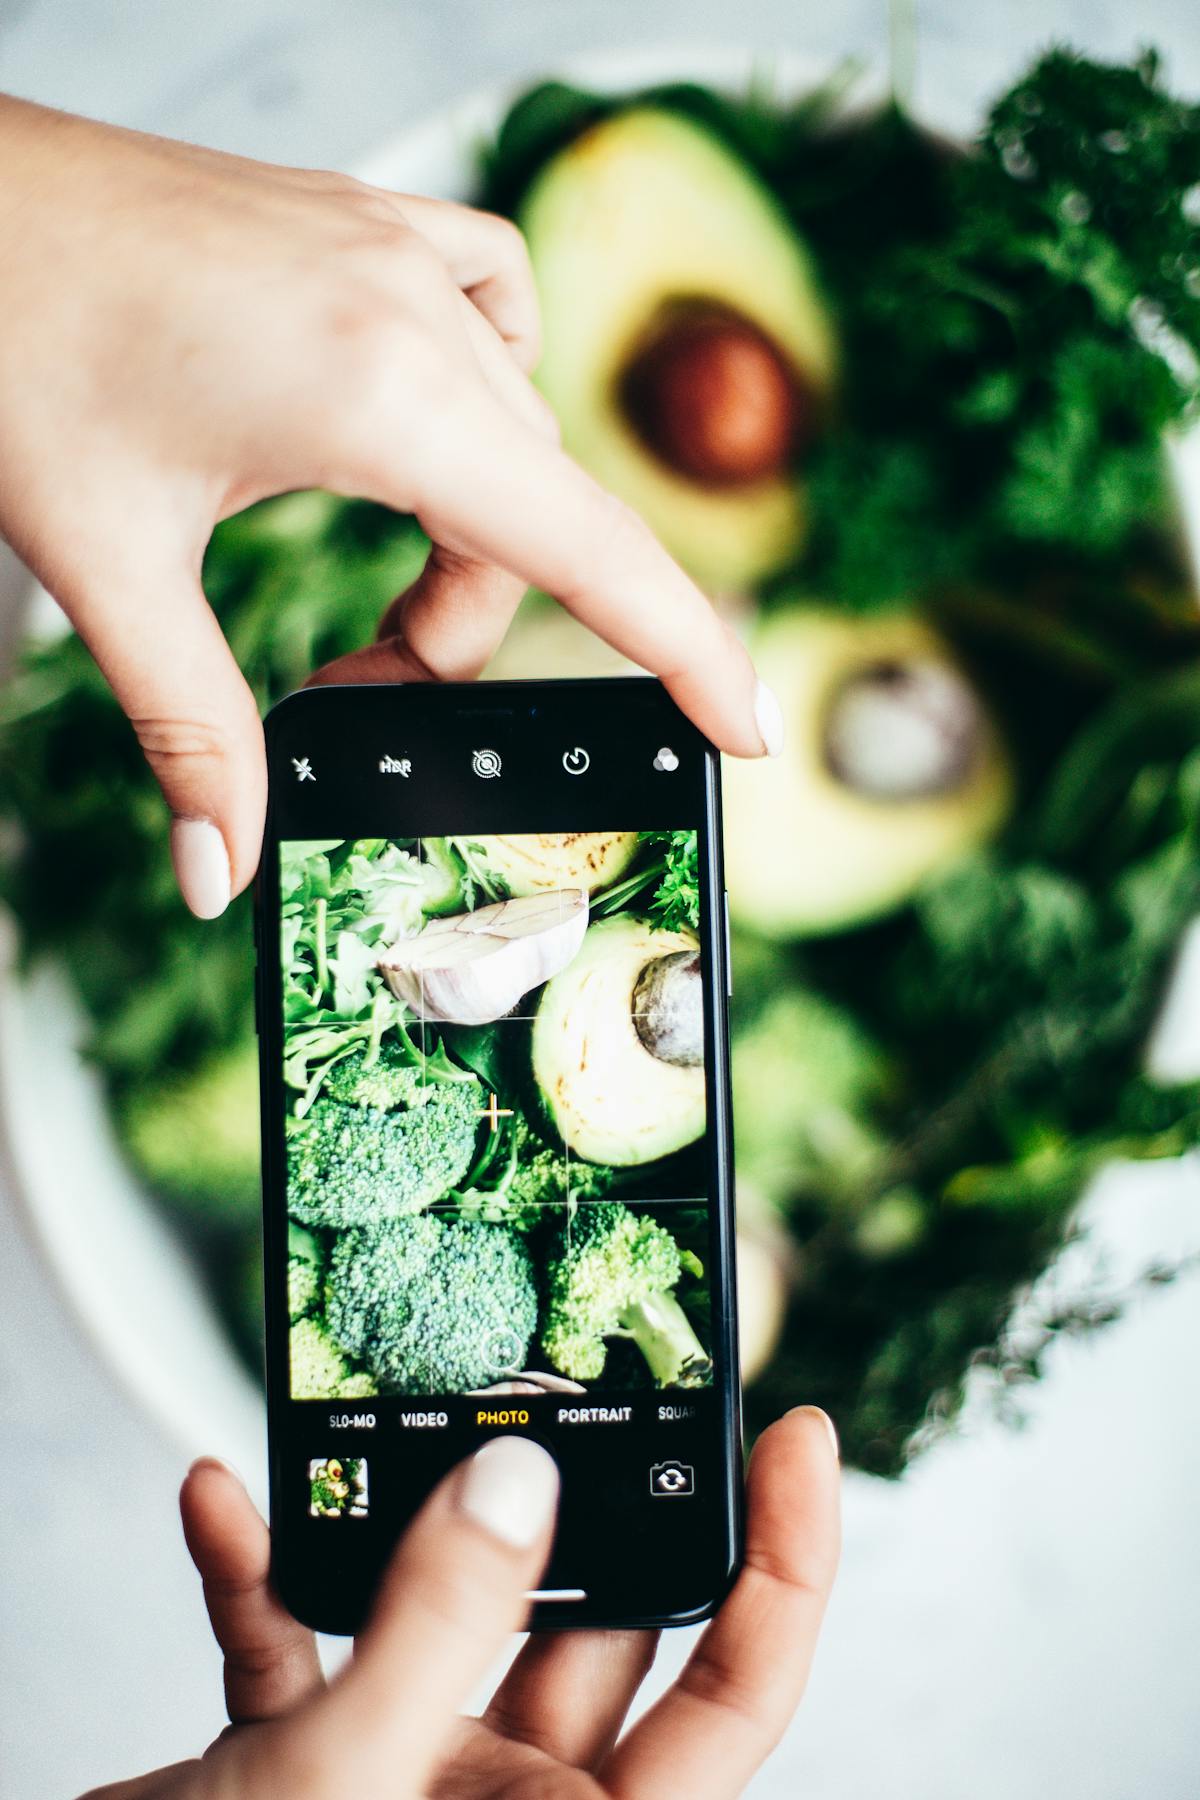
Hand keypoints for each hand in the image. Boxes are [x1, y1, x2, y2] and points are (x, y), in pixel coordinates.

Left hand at [0, 96, 780, 922]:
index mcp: (379, 393)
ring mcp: (402, 251)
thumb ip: (191, 728)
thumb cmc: (8, 333)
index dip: (686, 651)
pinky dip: (477, 404)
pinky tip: (401, 432)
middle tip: (354, 680)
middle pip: (537, 515)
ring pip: (516, 430)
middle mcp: (419, 308)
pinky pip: (495, 317)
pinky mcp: (370, 227)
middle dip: (469, 624)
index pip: (591, 548)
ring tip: (360, 574)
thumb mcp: (106, 563)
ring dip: (467, 529)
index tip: (741, 727)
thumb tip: (225, 866)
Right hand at [81, 1410, 838, 1798]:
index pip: (736, 1698)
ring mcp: (410, 1783)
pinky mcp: (308, 1762)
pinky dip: (270, 1575)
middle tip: (586, 1374)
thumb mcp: (345, 1780)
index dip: (790, 1568)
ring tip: (401, 1420)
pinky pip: (309, 1645)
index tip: (796, 1435)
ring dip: (402, 1524)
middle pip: (593, 1627)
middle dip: (576, 1502)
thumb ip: (439, 1627)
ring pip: (449, 1616)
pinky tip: (224, 1501)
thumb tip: (524, 1484)